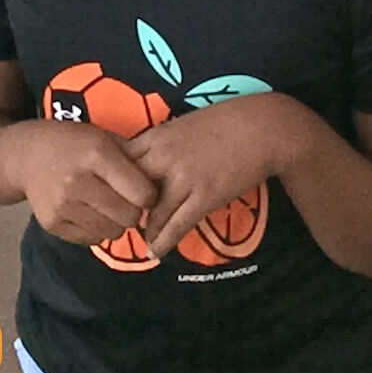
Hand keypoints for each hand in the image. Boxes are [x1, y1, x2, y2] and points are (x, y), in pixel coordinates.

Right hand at [16, 121, 158, 245]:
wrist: (26, 156)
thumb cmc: (74, 142)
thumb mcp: (104, 138)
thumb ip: (133, 159)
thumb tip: (163, 185)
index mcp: (96, 155)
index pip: (141, 193)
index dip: (149, 195)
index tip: (145, 190)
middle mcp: (78, 182)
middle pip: (128, 217)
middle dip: (134, 211)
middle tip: (127, 200)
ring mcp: (62, 206)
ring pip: (112, 232)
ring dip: (116, 222)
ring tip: (108, 204)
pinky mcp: (52, 224)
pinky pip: (91, 239)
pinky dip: (97, 229)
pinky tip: (90, 211)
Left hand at [126, 94, 310, 258]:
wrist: (262, 128)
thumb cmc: (226, 120)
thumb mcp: (184, 123)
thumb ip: (162, 142)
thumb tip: (146, 158)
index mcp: (157, 136)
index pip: (119, 161)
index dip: (110, 180)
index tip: (109, 194)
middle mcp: (164, 157)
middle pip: (127, 188)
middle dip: (122, 207)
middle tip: (122, 221)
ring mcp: (184, 178)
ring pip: (152, 213)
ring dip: (145, 230)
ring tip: (142, 241)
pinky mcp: (204, 197)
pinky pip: (177, 225)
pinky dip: (163, 241)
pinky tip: (156, 252)